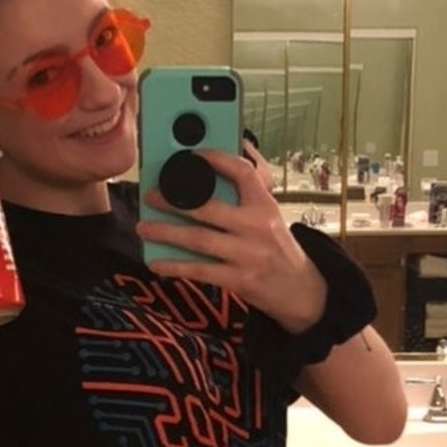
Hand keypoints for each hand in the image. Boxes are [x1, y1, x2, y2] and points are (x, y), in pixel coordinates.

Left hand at [136, 149, 327, 332]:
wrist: (302, 291)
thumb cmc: (278, 250)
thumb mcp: (271, 218)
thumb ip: (245, 200)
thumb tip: (210, 176)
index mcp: (266, 205)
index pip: (243, 172)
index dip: (216, 160)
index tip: (191, 155)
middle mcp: (258, 227)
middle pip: (209, 208)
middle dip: (174, 201)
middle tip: (150, 195)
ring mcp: (248, 254)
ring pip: (199, 239)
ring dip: (167, 232)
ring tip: (144, 227)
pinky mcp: (240, 279)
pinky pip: (200, 270)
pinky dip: (176, 266)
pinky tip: (156, 263)